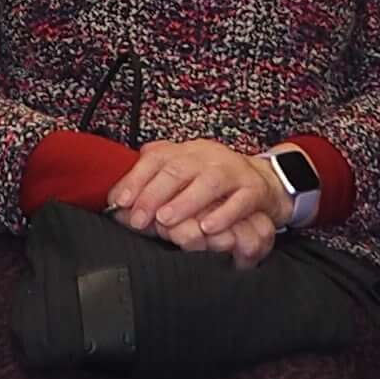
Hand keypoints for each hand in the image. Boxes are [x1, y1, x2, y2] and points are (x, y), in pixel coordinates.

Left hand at [111, 140, 283, 266]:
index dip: (136, 178)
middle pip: (179, 169)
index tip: (120, 201)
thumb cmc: (213, 184)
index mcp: (186, 151)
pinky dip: (223, 214)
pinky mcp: (254, 189)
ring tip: (166, 220)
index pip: (157, 158)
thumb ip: (151, 186)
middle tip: (138, 218)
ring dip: (185, 202)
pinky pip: (240, 201)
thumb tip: (117, 204)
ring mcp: (233, 171)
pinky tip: (208, 227)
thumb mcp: (182, 177)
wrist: (262, 181)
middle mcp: (208, 156)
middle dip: (154, 194)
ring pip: (209, 182)